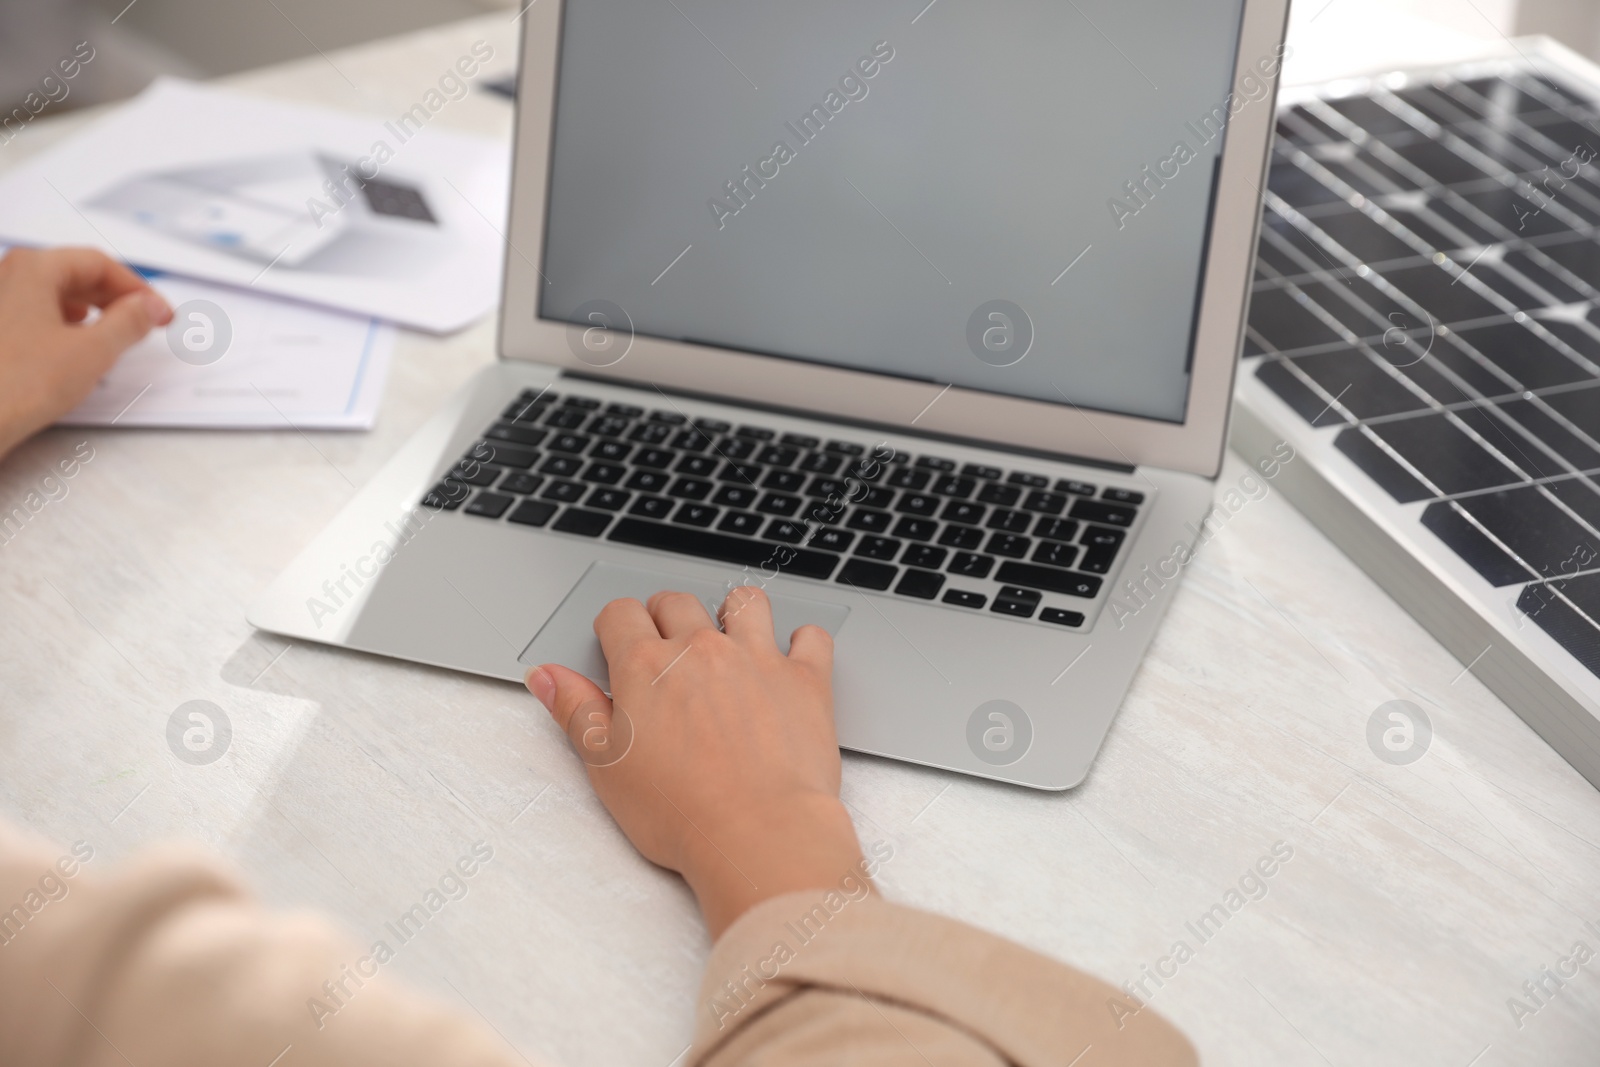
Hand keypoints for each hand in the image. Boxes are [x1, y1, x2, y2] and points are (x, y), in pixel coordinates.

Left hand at [0, 247, 171, 460]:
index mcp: (34, 268)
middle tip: (147, 323)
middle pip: (76, 275)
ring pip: (57, 295)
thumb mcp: (93, 351)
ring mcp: (1, 302)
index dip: (137, 288)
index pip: (98, 263)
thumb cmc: (17, 383)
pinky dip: (68, 325)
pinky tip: (77, 346)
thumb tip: (150, 306)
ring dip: (94, 312)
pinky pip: (39, 314)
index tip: (160, 312)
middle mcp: (10, 276)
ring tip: (117, 336)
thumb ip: (130, 322)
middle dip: (117, 299)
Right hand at [527, 586, 864, 937]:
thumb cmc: (680, 813)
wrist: (758, 833)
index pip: (621, 613)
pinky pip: (811, 637)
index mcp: (646, 667)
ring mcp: (757, 659)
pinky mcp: (806, 679)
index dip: (615, 623)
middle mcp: (701, 649)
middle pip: (677, 601)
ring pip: (744, 603)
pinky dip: (803, 640)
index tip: (617, 640)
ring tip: (730, 636)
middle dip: (666, 614)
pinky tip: (795, 656)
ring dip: (733, 613)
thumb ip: (575, 710)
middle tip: (666, 643)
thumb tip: (545, 675)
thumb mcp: (605, 766)